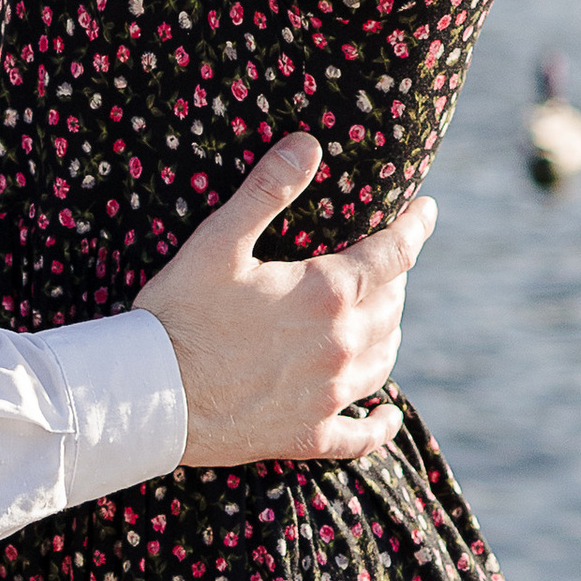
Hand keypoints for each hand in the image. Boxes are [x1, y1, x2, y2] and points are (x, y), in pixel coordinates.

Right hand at [136, 134, 432, 469]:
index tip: (427, 209)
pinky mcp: (309, 435)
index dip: (415, 228)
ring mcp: (328, 395)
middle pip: (392, 306)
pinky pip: (363, 436)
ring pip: (384, 360)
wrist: (153, 395)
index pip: (392, 254)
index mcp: (325, 293)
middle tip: (387, 260)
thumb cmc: (181, 311)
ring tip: (385, 317)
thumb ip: (267, 190)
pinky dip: (382, 424)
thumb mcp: (219, 240)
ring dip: (390, 332)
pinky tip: (388, 416)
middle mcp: (339, 345)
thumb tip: (308, 143)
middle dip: (395, 278)